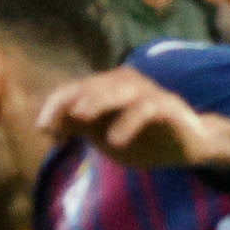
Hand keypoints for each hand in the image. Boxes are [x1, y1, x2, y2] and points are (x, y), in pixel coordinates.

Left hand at [37, 66, 229, 171]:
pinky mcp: (168, 106)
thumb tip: (45, 126)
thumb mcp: (104, 135)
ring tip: (80, 117)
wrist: (187, 144)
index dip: (56, 107)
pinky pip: (147, 108)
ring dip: (98, 100)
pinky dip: (129, 122)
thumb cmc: (142, 137)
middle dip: (69, 102)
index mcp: (107, 89)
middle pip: (93, 85)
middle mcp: (125, 84)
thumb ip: (79, 128)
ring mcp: (147, 92)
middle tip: (52, 122)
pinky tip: (115, 140)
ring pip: (119, 89)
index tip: (42, 130)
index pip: (75, 90)